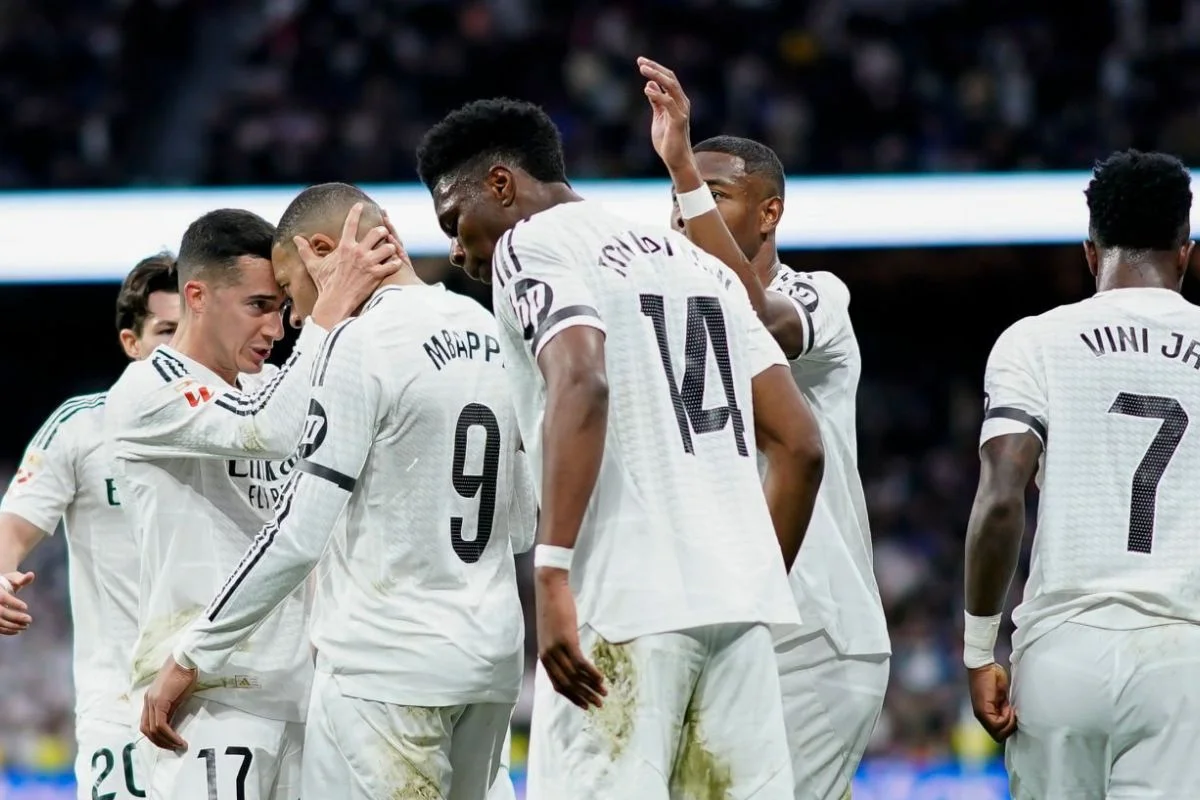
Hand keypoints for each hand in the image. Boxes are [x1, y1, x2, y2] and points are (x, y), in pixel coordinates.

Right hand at [0, 571, 34, 634]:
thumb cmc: (6, 583)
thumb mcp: (13, 578)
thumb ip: (22, 578)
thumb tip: (31, 575)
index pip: (3, 598)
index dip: (14, 603)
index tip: (26, 607)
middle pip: (1, 612)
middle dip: (15, 617)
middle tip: (29, 619)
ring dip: (12, 626)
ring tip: (26, 626)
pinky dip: (6, 631)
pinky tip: (17, 631)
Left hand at [140, 655, 196, 749]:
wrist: (186, 660)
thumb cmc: (185, 674)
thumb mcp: (177, 695)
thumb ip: (170, 708)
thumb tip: (171, 723)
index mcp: (150, 700)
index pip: (147, 724)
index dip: (156, 737)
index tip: (169, 742)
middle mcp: (147, 701)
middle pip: (146, 730)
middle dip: (159, 742)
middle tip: (173, 748)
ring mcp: (152, 701)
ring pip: (153, 730)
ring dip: (165, 741)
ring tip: (178, 746)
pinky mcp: (159, 702)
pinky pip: (161, 725)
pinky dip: (169, 735)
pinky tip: (178, 739)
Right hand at [295, 202, 404, 325]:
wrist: (335, 302)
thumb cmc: (325, 284)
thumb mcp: (314, 266)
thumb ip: (305, 251)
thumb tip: (295, 239)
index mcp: (344, 247)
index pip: (351, 224)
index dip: (356, 212)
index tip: (360, 205)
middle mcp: (358, 252)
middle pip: (377, 233)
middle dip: (382, 231)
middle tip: (383, 233)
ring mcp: (369, 263)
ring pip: (388, 247)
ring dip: (390, 247)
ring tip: (390, 249)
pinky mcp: (376, 275)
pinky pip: (392, 265)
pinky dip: (396, 263)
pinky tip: (396, 263)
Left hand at [535, 568, 606, 709]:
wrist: (549, 589)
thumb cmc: (553, 608)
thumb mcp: (553, 633)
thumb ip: (559, 648)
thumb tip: (572, 659)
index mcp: (544, 656)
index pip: (557, 684)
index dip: (572, 697)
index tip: (584, 705)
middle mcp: (548, 656)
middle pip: (567, 684)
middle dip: (584, 697)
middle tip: (597, 706)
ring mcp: (556, 649)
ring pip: (574, 676)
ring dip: (591, 687)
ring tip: (604, 694)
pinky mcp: (566, 641)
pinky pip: (580, 663)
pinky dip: (591, 673)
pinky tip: (601, 679)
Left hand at [638, 56, 695, 173]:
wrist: (676, 160)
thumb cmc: (668, 140)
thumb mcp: (659, 116)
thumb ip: (656, 101)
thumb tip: (650, 85)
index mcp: (677, 100)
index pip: (668, 78)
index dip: (655, 68)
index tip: (641, 61)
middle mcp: (682, 102)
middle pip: (670, 78)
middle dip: (655, 68)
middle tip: (640, 61)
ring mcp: (681, 110)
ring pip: (671, 86)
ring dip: (657, 76)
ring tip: (643, 69)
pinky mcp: (678, 120)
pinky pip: (669, 103)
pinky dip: (658, 94)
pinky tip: (647, 89)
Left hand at [967, 662, 1016, 741]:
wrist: (983, 665)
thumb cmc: (992, 676)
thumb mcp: (1001, 696)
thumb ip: (1004, 708)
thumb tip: (1013, 718)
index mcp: (986, 715)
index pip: (998, 733)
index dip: (1009, 727)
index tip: (1014, 713)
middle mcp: (982, 717)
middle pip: (999, 736)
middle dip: (1010, 728)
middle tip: (1014, 713)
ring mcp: (981, 714)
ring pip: (998, 733)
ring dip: (1009, 723)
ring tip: (1011, 709)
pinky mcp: (982, 709)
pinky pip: (997, 724)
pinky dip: (1007, 718)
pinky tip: (1009, 707)